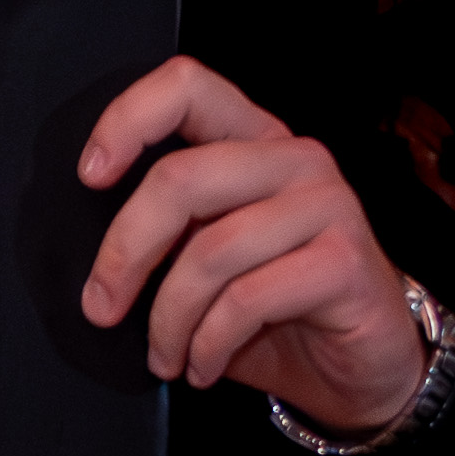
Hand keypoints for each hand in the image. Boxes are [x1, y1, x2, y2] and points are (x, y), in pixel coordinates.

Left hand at [77, 56, 427, 435]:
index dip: (128, 120)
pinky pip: (246, 299)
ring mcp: (327, 205)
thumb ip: (168, 234)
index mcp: (254, 141)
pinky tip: (201, 365)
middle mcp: (294, 160)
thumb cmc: (278, 310)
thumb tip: (96, 262)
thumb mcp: (209, 260)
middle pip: (179, 180)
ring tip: (163, 354)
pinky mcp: (345, 261)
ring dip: (169, 319)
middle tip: (102, 307)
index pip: (188, 88)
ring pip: (209, 251)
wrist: (363, 366)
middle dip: (124, 254)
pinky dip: (208, 343)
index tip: (91, 176)